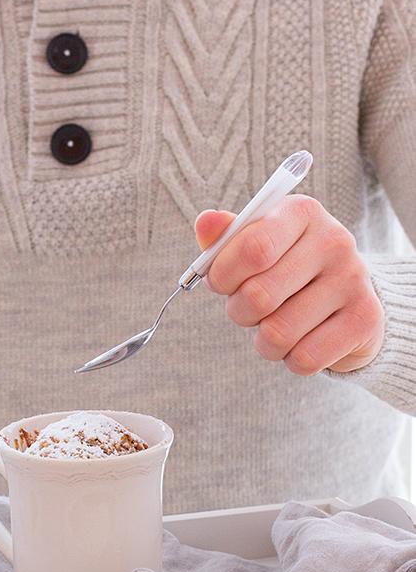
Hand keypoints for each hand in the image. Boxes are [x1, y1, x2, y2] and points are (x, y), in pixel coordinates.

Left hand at [195, 196, 384, 374]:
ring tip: (276, 327)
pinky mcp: (365, 320)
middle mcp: (333, 240)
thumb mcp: (258, 246)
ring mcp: (353, 280)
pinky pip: (304, 358)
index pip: (252, 249)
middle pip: (259, 296)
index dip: (222, 276)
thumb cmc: (288, 270)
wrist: (348, 300)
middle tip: (249, 309)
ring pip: (278, 333)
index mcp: (301, 213)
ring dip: (264, 342)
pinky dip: (291, 359)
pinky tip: (302, 341)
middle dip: (240, 312)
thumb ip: (227, 238)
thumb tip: (205, 223)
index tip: (219, 283)